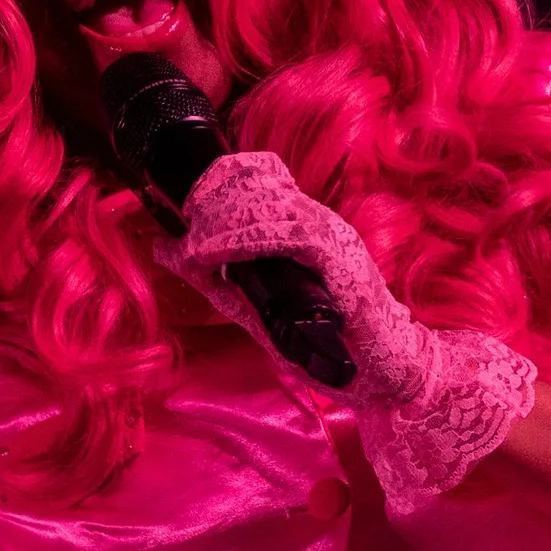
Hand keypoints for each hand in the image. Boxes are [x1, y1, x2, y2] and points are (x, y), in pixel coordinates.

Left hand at [154, 151, 536, 510]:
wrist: (385, 377)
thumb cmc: (329, 346)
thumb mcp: (258, 309)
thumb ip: (216, 281)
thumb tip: (165, 249)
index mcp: (303, 225)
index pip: (260, 172)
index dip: (219, 178)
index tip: (185, 205)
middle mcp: (319, 222)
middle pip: (257, 182)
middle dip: (212, 201)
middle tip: (184, 229)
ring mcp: (333, 238)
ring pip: (269, 205)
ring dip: (223, 222)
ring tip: (194, 246)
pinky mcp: (342, 262)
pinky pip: (291, 235)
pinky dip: (246, 240)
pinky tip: (216, 254)